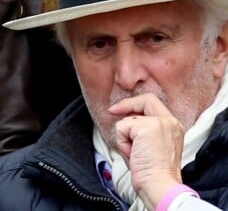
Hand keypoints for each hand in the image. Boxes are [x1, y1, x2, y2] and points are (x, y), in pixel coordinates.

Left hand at [108, 93, 184, 210]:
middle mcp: (170, 122)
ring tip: (136, 154)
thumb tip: (126, 120)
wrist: (159, 186)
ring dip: (125, 138)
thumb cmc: (153, 173)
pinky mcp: (146, 127)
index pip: (153, 103)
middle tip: (113, 111)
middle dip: (126, 106)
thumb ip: (144, 130)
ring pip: (129, 120)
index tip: (118, 109)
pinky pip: (122, 128)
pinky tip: (133, 155)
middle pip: (144, 100)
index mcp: (173, 127)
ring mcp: (159, 123)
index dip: (134, 104)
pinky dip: (122, 143)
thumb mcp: (152, 146)